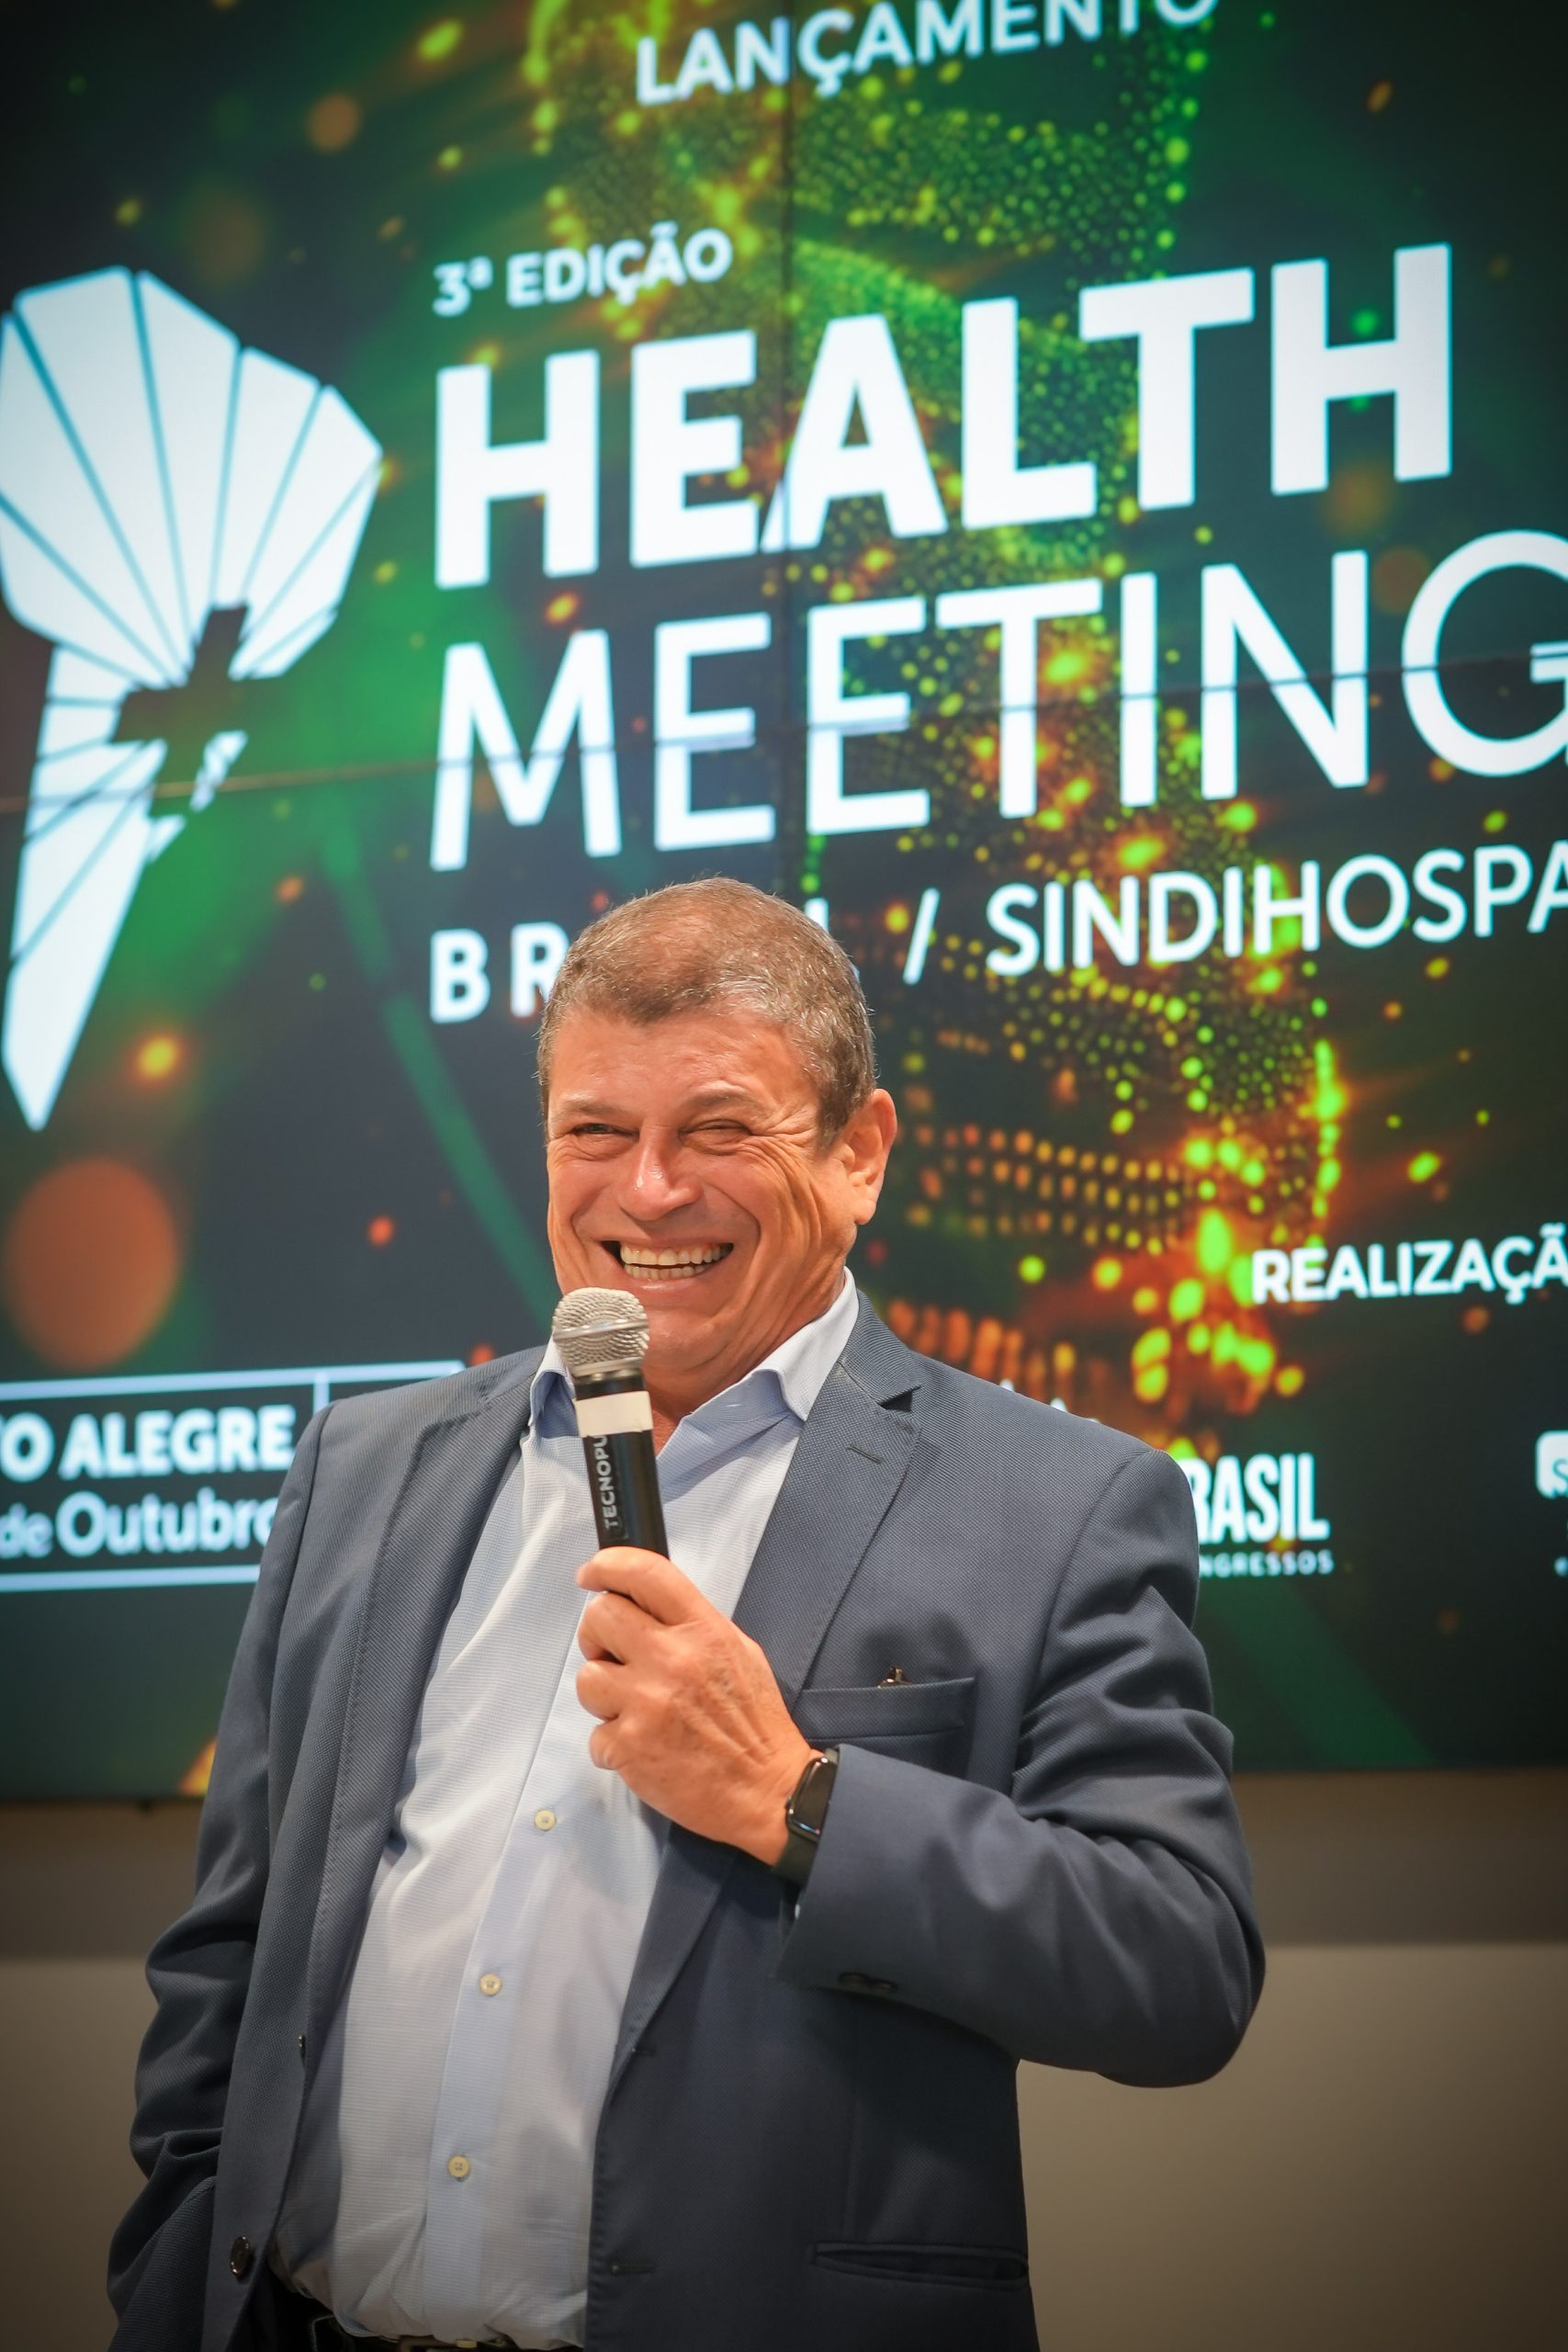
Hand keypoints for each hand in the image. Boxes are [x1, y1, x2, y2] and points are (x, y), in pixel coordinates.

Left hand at [574, 1548, 813, 1864]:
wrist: (767, 1791)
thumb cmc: (755, 1726)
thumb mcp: (739, 1652)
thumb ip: (694, 1625)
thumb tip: (648, 1606)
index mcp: (703, 1632)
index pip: (646, 1574)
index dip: (609, 1565)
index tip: (592, 1573)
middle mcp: (673, 1660)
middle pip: (599, 1616)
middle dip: (600, 1636)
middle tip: (616, 1657)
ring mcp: (648, 1703)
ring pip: (587, 1677)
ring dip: (604, 1695)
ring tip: (638, 1711)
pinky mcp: (629, 1746)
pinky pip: (595, 1735)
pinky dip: (614, 1744)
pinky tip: (645, 1747)